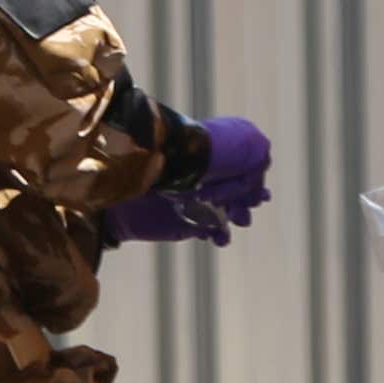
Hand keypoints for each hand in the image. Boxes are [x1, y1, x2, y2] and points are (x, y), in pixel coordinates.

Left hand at [104, 113, 275, 247]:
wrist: (122, 198)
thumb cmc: (153, 168)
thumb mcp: (188, 150)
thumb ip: (224, 145)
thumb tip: (261, 151)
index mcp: (205, 158)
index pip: (238, 168)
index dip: (252, 181)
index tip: (261, 192)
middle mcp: (203, 178)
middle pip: (237, 191)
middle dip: (247, 200)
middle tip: (250, 207)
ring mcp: (197, 200)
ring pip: (228, 212)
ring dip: (237, 217)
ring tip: (240, 221)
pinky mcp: (187, 223)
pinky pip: (212, 231)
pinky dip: (219, 235)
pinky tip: (220, 237)